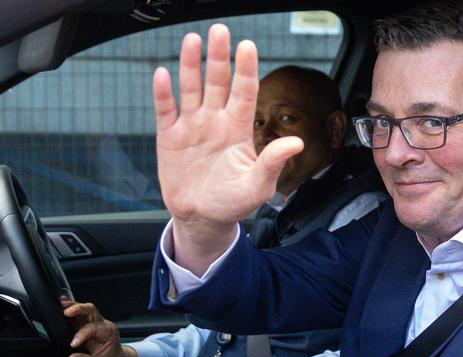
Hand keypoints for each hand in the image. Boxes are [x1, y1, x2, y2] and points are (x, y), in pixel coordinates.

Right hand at [61, 298, 136, 356]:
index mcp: (108, 332)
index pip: (93, 328)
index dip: (81, 335)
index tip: (73, 344)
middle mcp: (103, 324)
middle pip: (91, 310)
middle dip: (79, 309)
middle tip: (66, 312)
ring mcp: (96, 322)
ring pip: (85, 309)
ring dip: (73, 306)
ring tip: (61, 304)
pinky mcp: (88, 324)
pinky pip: (80, 314)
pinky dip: (72, 308)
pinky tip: (63, 303)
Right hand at [153, 24, 302, 273]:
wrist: (202, 218)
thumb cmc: (233, 202)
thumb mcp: (258, 187)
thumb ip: (273, 163)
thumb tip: (296, 143)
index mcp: (238, 129)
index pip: (244, 92)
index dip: (246, 70)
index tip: (248, 46)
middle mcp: (215, 121)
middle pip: (218, 82)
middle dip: (219, 56)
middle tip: (219, 31)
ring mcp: (191, 126)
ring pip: (191, 88)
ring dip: (191, 65)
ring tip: (192, 41)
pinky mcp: (168, 136)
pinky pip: (165, 110)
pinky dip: (163, 93)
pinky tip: (163, 73)